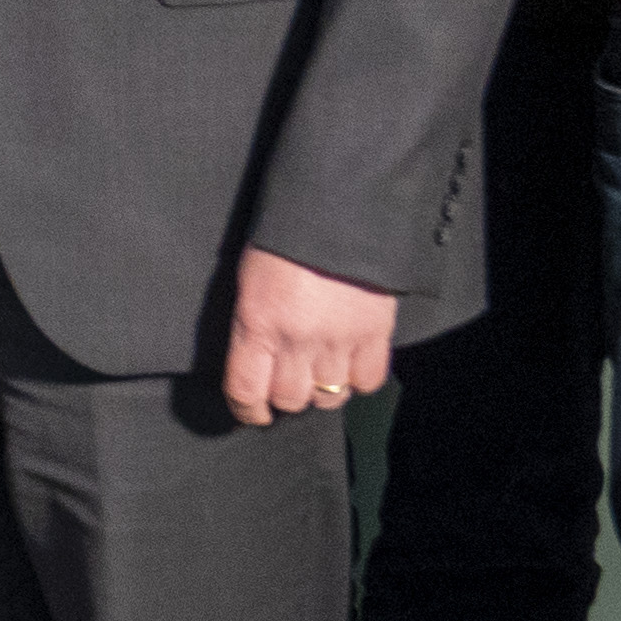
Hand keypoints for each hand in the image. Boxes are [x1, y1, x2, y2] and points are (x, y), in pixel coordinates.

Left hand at [223, 246, 402, 430]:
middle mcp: (296, 339)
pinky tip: (350, 364)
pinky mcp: (375, 333)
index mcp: (257, 323)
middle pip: (290, 400)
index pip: (245, 392)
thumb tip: (254, 364)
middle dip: (286, 397)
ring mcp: (338, 339)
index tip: (252, 413)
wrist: (338, 207)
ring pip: (328, 397)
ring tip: (320, 371)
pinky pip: (367, 381)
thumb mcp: (251, 281)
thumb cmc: (286, 239)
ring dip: (322, 390)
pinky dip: (358, 380)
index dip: (247, 411)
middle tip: (289, 382)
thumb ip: (252, 325)